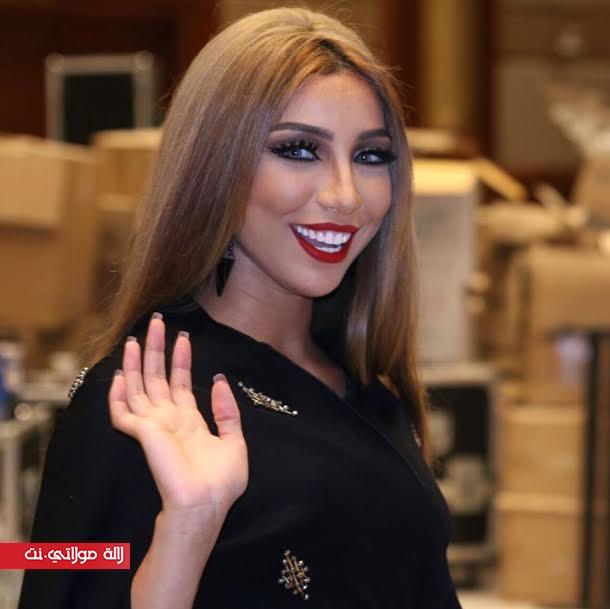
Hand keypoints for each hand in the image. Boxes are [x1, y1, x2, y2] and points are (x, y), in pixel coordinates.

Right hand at [108, 313, 247, 524]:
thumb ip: (227, 410)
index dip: (181, 359)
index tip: (184, 337)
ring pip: (138, 387)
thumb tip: (220, 379)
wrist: (206, 505)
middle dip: (156, 348)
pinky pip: (122, 412)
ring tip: (135, 337)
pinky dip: (117, 394)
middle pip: (158, 376)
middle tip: (156, 321)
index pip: (181, 382)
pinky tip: (118, 374)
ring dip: (135, 362)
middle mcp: (168, 419)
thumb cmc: (221, 482)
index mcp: (189, 420)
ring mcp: (153, 426)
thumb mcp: (235, 440)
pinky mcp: (142, 434)